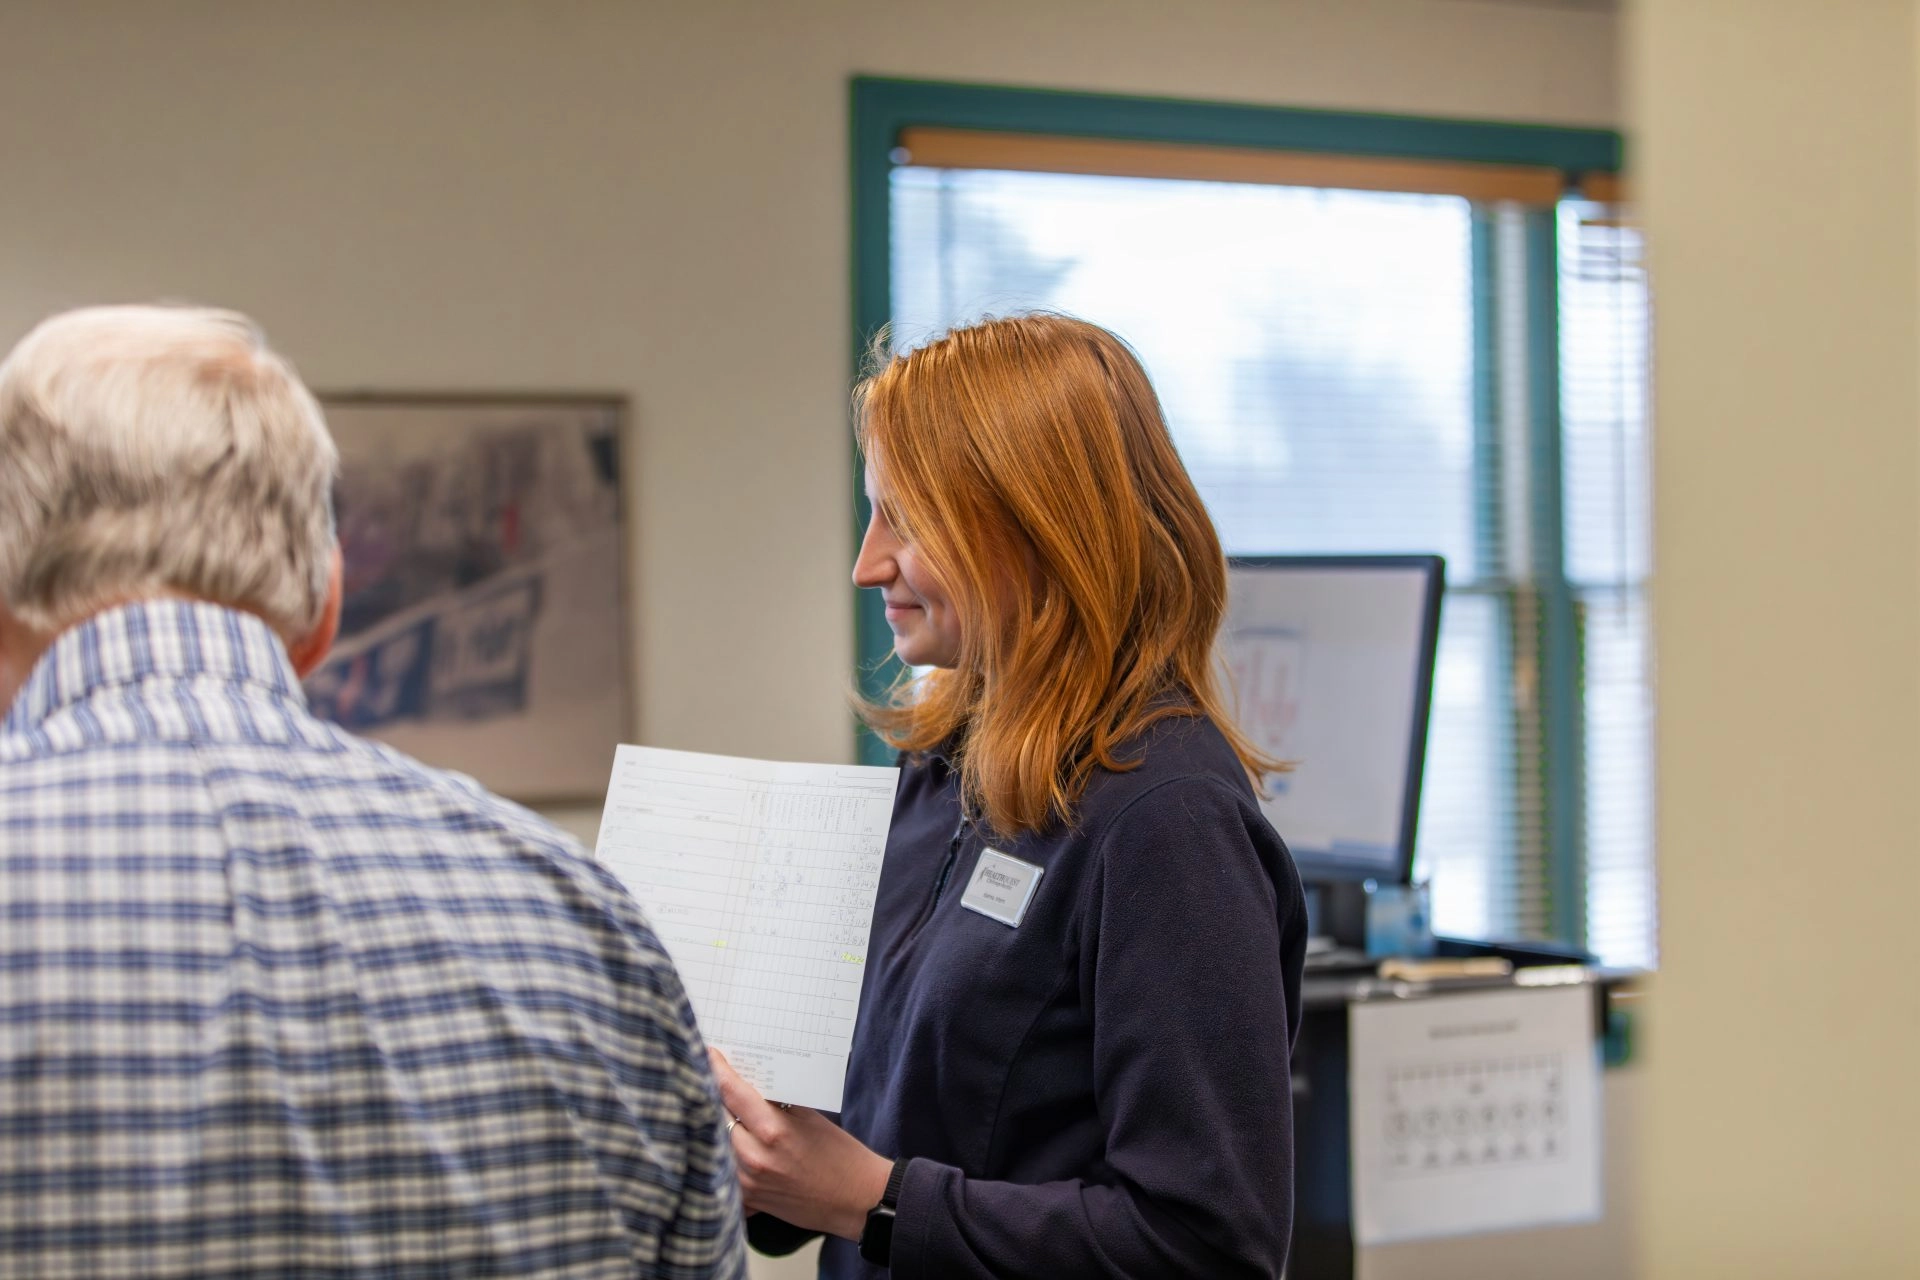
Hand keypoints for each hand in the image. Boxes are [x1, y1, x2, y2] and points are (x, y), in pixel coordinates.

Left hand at [709, 1048, 893, 1240]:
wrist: (856, 1200)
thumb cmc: (840, 1155)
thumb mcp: (809, 1118)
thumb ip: (775, 1102)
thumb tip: (746, 1081)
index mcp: (774, 1130)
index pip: (732, 1092)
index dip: (716, 1068)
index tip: (708, 1053)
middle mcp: (755, 1157)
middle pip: (715, 1117)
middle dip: (711, 1096)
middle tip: (707, 1078)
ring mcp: (748, 1182)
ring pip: (714, 1144)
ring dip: (714, 1126)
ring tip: (713, 1108)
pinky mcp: (748, 1199)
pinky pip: (722, 1172)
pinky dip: (722, 1155)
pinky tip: (725, 1145)